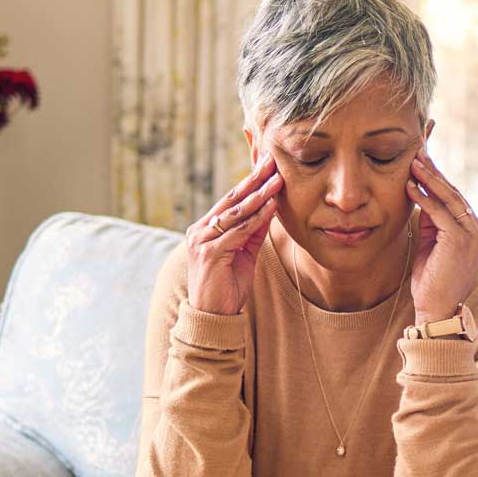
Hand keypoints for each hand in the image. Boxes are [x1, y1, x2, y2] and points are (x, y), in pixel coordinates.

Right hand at [184, 154, 281, 315]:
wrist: (214, 317)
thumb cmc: (227, 287)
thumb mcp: (244, 254)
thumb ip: (253, 232)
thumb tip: (269, 208)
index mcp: (205, 228)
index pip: (230, 200)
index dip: (249, 182)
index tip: (266, 165)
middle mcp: (200, 230)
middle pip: (231, 199)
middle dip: (254, 179)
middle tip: (271, 159)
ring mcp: (202, 240)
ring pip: (236, 212)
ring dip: (259, 194)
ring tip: (277, 178)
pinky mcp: (210, 252)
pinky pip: (239, 231)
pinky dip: (257, 217)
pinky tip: (271, 206)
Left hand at [405, 150, 477, 324]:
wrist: (436, 311)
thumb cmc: (432, 283)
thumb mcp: (432, 247)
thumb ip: (432, 223)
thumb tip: (421, 196)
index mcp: (476, 234)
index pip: (457, 201)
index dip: (440, 181)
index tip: (423, 163)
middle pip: (456, 195)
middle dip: (435, 173)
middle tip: (419, 153)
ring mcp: (473, 236)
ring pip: (450, 199)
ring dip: (430, 179)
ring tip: (413, 162)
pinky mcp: (460, 241)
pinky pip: (440, 212)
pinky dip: (424, 197)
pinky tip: (410, 186)